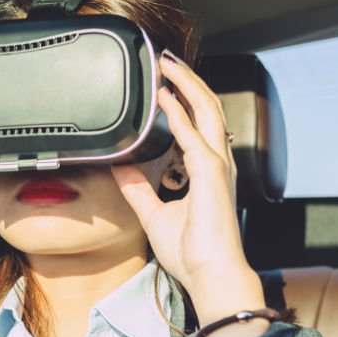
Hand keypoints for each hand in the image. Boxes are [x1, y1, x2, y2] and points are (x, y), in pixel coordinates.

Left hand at [110, 53, 248, 295]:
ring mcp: (218, 167)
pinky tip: (163, 98)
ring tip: (166, 66)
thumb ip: (138, 190)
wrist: (210, 276)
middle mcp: (217, 164)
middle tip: (165, 60)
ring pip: (206, 110)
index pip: (199, 124)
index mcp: (207, 172)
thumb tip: (120, 168)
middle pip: (206, 107)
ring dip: (185, 85)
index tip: (164, 85)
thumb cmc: (193, 253)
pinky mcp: (211, 175)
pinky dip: (178, 114)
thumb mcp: (154, 214)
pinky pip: (193, 136)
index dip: (184, 100)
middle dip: (187, 81)